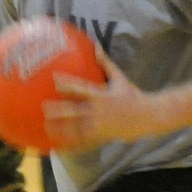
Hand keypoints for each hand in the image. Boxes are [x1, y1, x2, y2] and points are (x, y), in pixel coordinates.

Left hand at [44, 50, 158, 150]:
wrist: (148, 117)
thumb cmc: (132, 95)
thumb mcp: (120, 78)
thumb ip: (106, 63)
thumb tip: (96, 46)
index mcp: (102, 96)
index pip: (82, 88)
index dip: (69, 84)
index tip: (55, 80)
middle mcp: (99, 111)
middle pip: (76, 111)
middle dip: (60, 110)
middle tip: (44, 108)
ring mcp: (100, 125)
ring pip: (78, 128)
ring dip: (62, 129)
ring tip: (47, 127)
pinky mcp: (102, 136)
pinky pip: (85, 141)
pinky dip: (72, 144)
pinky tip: (61, 146)